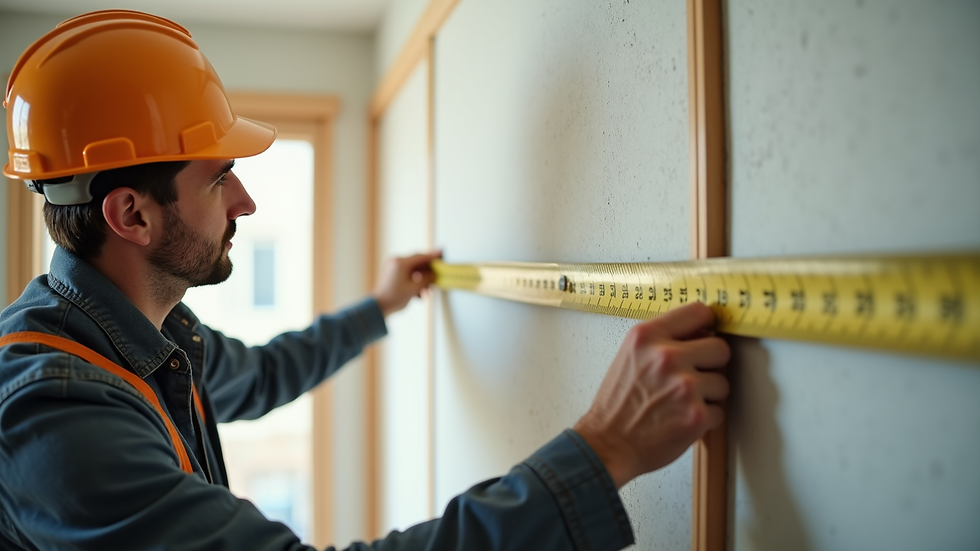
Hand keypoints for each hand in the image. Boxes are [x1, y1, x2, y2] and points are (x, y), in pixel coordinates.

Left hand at [372, 251, 441, 316]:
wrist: (378, 306)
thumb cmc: (393, 298)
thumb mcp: (414, 289)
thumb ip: (426, 279)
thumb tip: (433, 274)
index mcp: (400, 263)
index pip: (420, 257)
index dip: (432, 256)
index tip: (440, 252)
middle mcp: (395, 262)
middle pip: (417, 263)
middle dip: (427, 273)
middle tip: (435, 278)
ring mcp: (392, 266)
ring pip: (412, 270)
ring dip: (421, 280)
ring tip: (425, 291)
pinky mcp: (391, 272)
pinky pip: (406, 273)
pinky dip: (413, 280)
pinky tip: (418, 292)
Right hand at [573, 302, 729, 488]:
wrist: (607, 443)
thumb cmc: (618, 403)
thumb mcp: (630, 355)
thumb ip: (662, 339)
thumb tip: (701, 332)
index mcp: (647, 336)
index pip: (698, 312)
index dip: (706, 326)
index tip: (706, 335)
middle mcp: (666, 356)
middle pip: (720, 348)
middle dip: (711, 364)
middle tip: (693, 376)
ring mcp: (684, 386)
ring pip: (722, 382)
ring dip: (708, 394)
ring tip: (681, 401)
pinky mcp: (696, 415)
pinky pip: (719, 411)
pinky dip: (704, 419)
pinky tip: (681, 419)